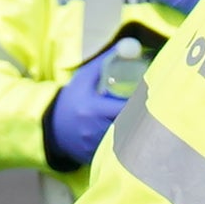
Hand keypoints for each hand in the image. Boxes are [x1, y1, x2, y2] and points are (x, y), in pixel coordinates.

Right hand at [40, 40, 143, 172]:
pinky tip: (132, 143)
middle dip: (142, 123)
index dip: (140, 106)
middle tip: (154, 116)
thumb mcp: (84, 77)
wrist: (50, 124)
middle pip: (128, 129)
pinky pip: (113, 155)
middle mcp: (93, 130)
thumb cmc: (71, 98)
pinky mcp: (92, 157)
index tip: (149, 100)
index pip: (124, 109)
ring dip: (135, 137)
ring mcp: (92, 146)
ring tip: (148, 130)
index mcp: (93, 109)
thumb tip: (128, 46)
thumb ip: (105, 62)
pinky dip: (124, 148)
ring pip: (123, 144)